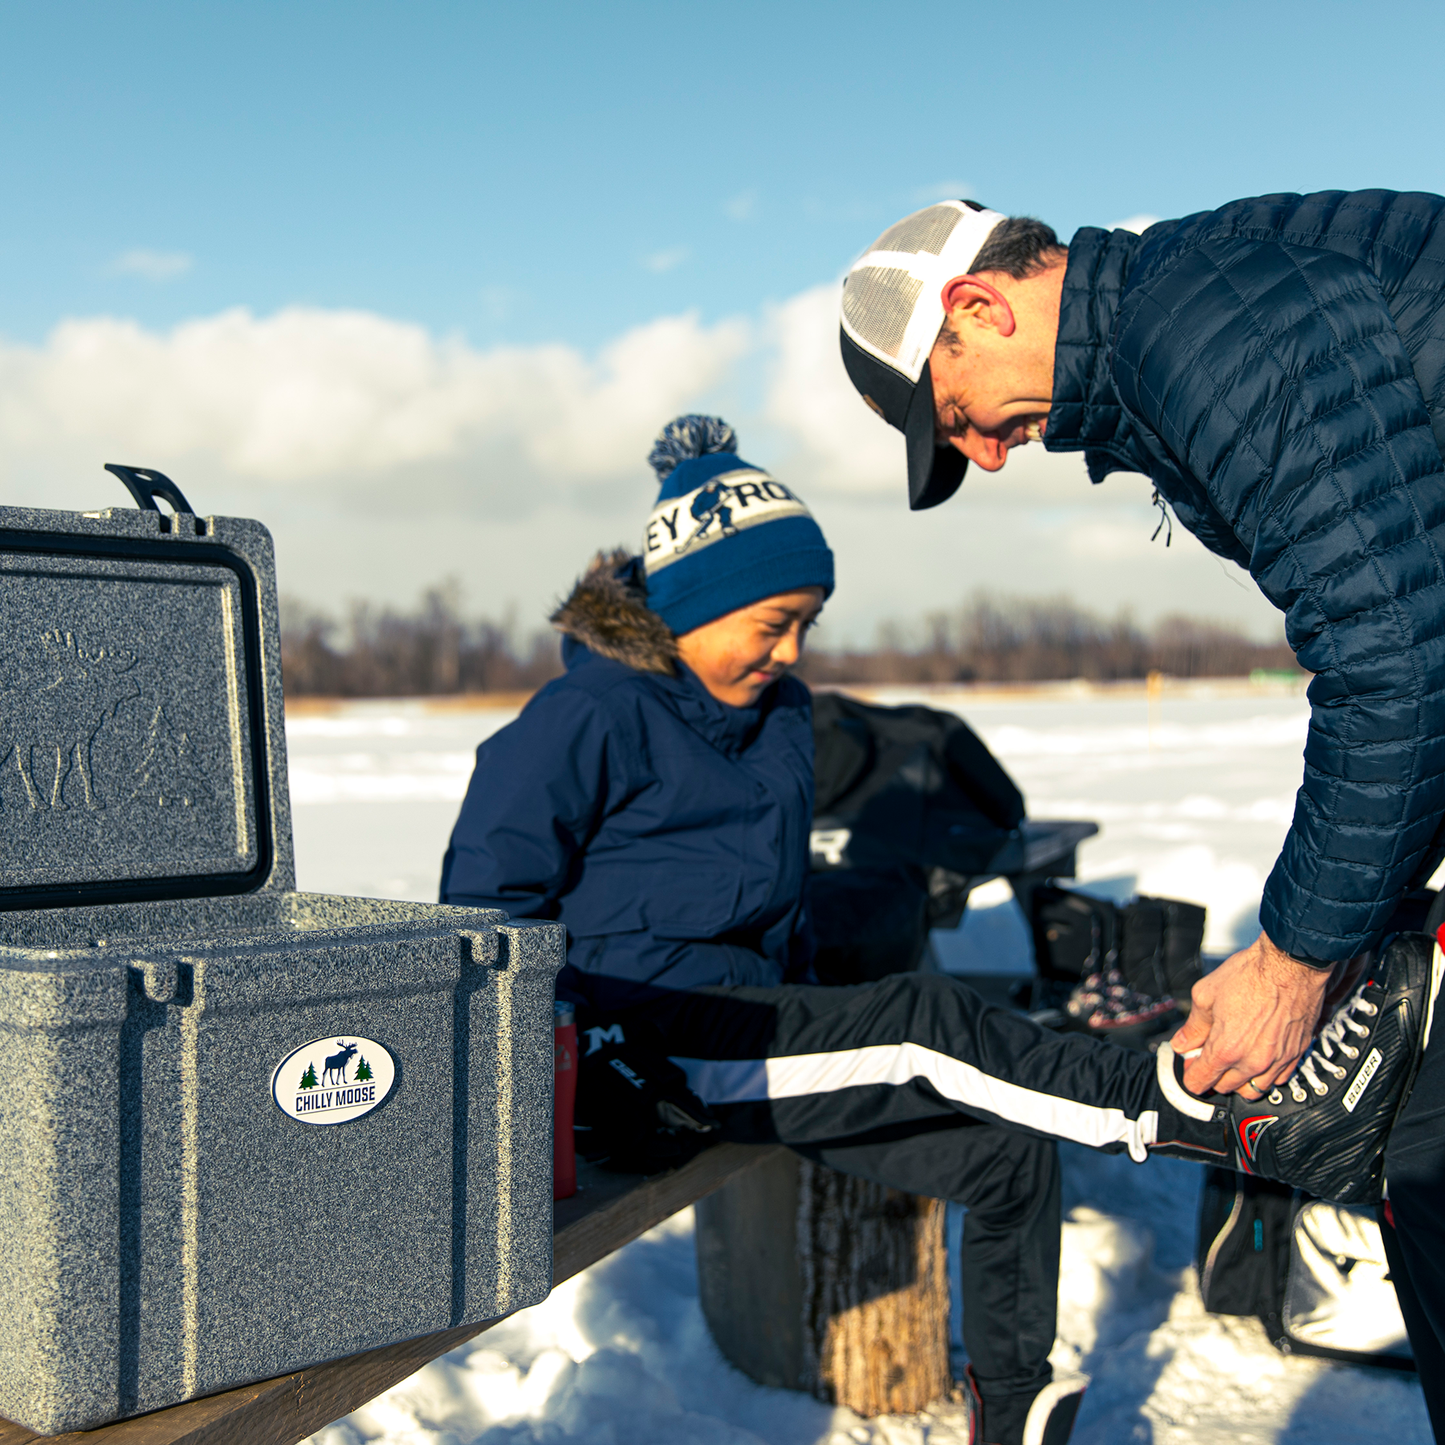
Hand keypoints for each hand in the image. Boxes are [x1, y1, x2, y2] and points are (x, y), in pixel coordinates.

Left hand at [1170, 930, 1332, 1098]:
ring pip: (1253, 1090)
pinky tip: (1257, 1057)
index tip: (1190, 1065)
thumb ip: (1193, 1026)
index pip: (1201, 1081)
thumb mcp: (1206, 995)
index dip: (1191, 1074)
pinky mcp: (1296, 1055)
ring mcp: (1277, 1061)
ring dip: (1239, 1080)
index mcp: (1226, 1049)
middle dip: (1213, 1076)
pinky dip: (1265, 1075)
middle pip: (1226, 1088)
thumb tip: (1182, 1044)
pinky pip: (1279, 1080)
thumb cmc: (1250, 975)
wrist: (1291, 964)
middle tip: (1209, 1056)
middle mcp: (1252, 1061)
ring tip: (1233, 1059)